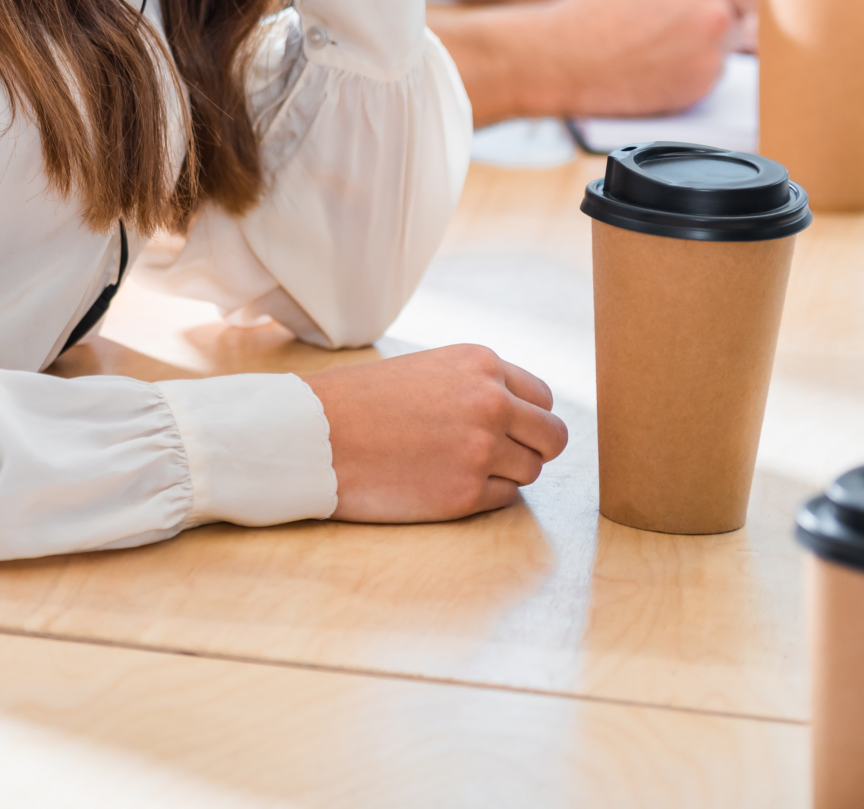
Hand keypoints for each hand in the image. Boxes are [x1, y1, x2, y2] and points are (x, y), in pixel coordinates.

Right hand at [305, 344, 566, 521]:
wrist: (310, 435)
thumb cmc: (358, 401)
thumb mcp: (426, 370)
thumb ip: (475, 386)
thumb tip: (521, 417)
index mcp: (481, 364)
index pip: (543, 399)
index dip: (527, 418)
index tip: (508, 430)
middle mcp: (491, 403)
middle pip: (553, 437)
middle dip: (532, 449)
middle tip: (497, 456)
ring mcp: (481, 450)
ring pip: (530, 471)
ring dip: (504, 473)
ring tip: (455, 467)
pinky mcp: (465, 494)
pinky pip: (503, 499)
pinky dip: (480, 496)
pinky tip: (439, 483)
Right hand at [433, 0, 744, 123]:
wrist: (554, 58)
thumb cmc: (587, 19)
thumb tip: (714, 4)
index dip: (746, 1)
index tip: (743, 9)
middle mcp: (714, 17)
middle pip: (745, 25)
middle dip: (721, 30)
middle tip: (682, 35)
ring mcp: (709, 58)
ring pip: (725, 57)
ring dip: (703, 56)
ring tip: (654, 55)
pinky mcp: (697, 93)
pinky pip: (706, 84)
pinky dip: (687, 80)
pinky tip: (650, 73)